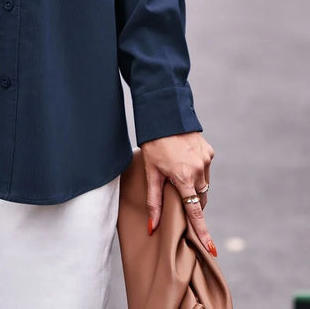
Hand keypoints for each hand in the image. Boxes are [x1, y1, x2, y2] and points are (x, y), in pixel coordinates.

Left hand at [141, 132, 216, 255]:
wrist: (164, 113)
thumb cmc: (153, 143)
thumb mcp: (150, 172)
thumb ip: (154, 201)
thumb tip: (152, 227)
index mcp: (183, 178)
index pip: (195, 212)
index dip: (202, 232)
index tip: (211, 249)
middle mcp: (199, 171)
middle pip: (199, 198)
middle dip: (191, 202)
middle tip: (176, 193)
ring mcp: (206, 160)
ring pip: (203, 185)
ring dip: (194, 185)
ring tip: (177, 172)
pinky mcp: (209, 152)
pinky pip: (206, 169)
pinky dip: (197, 170)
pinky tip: (184, 159)